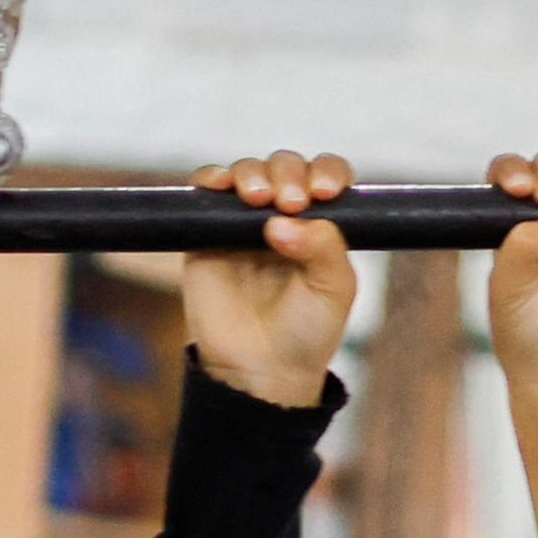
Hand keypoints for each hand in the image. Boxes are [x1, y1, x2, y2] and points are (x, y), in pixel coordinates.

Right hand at [182, 153, 355, 406]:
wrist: (259, 371)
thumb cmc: (306, 332)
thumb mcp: (333, 290)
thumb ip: (323, 248)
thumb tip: (282, 219)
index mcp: (320, 224)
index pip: (326, 177)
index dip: (326, 173)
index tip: (324, 192)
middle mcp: (283, 216)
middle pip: (285, 166)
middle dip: (288, 173)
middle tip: (289, 201)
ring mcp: (243, 222)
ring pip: (247, 172)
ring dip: (252, 173)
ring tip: (257, 197)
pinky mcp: (206, 234)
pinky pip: (205, 193)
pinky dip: (210, 179)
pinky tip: (220, 185)